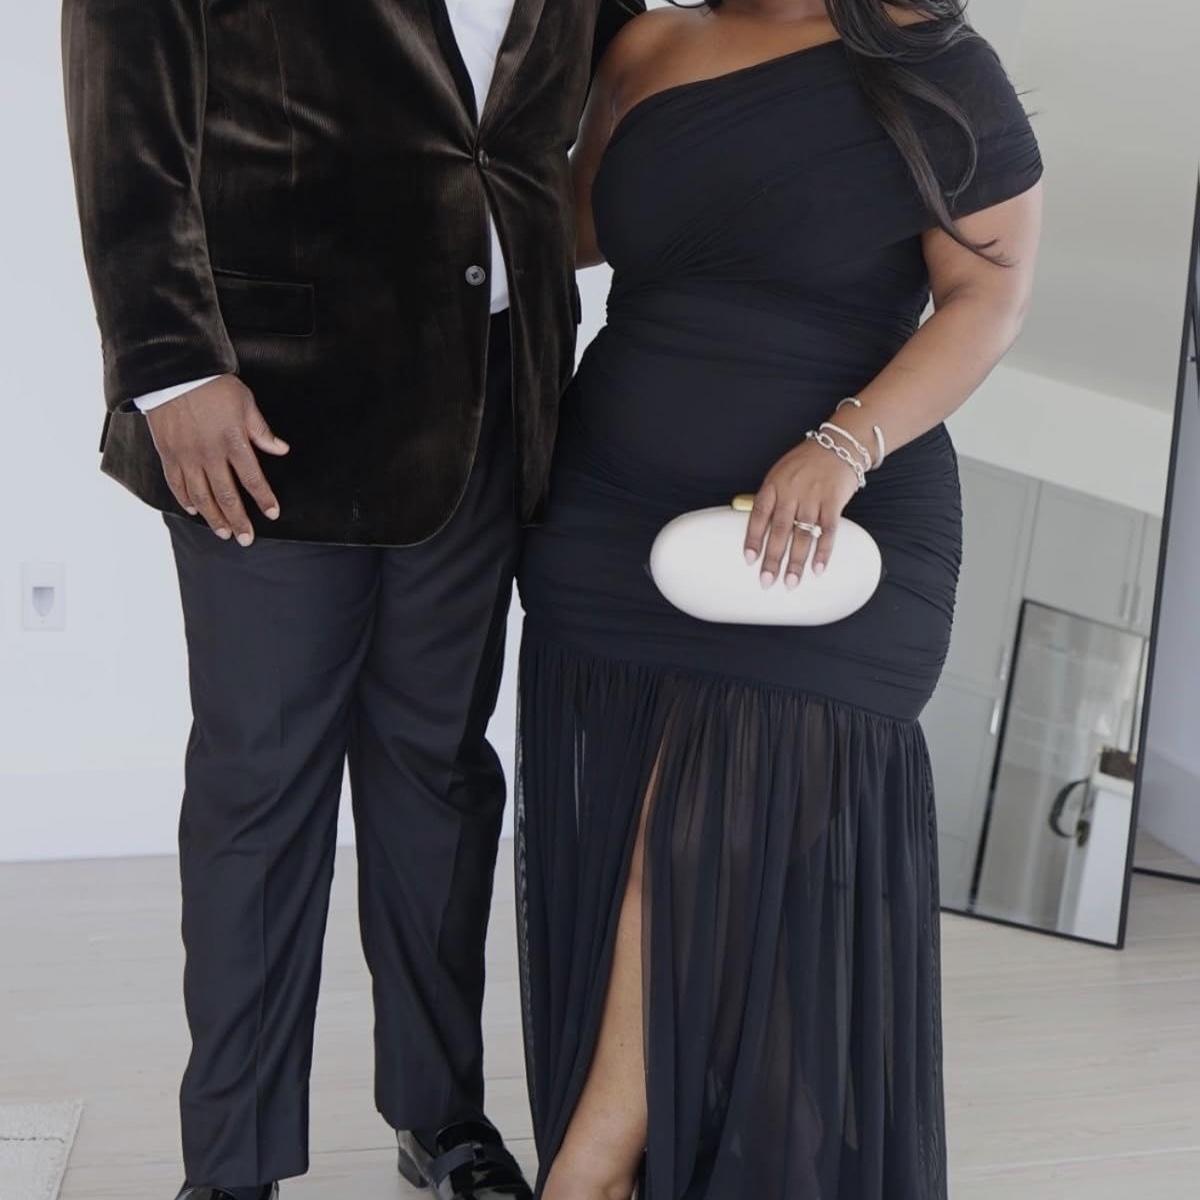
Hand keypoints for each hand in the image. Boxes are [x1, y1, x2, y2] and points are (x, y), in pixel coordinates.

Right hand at [145, 375, 288, 545]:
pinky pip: (177, 483)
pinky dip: (186, 499)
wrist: (174, 372)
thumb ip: (262, 431)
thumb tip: (281, 449)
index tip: (272, 514)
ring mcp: (187, 456)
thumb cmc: (213, 385)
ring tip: (224, 533)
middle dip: (239, 520)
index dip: (264, 499)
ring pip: (202, 495)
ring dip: (214, 517)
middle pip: (227, 495)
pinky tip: (194, 510)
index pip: (253, 479)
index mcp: (234, 442)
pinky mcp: (168, 453)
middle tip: (246, 539)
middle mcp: (211, 454)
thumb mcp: (246, 403)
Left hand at [743, 437, 860, 588]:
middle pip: (780, 530)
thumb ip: (770, 499)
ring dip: (797, 561)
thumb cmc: (805, 463)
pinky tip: (818, 568)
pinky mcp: (834, 501)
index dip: (753, 538)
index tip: (749, 560)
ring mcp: (814, 496)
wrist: (839, 445)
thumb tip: (758, 531)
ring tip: (791, 582)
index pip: (759, 514)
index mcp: (773, 485)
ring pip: (803, 534)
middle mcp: (791, 492)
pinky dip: (824, 551)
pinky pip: (828, 530)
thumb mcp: (779, 473)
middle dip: (773, 558)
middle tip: (767, 582)